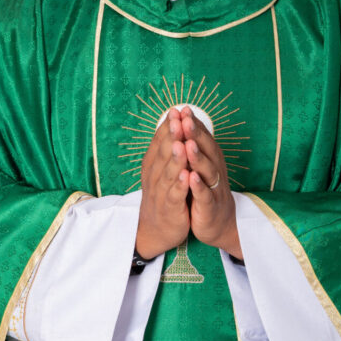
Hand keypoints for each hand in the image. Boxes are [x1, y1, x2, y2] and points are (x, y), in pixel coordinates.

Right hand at [136, 108, 190, 258]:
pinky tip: (187, 176)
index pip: (159, 142)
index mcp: (153, 165)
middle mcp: (154, 176)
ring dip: (175, 158)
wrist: (156, 230)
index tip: (176, 110)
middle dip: (171, 135)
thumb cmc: (163, 195)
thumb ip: (167, 149)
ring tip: (181, 143)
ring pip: (168, 173)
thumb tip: (173, 123)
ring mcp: (161, 193)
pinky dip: (180, 185)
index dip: (167, 126)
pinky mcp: (170, 209)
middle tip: (177, 118)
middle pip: (163, 153)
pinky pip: (175, 195)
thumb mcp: (163, 170)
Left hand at [180, 107, 242, 258]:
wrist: (220, 223)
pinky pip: (205, 195)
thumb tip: (185, 119)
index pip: (203, 138)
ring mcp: (214, 188)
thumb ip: (194, 145)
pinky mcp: (210, 207)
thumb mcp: (201, 166)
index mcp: (211, 159)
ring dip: (197, 157)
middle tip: (185, 119)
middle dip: (195, 134)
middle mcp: (215, 170)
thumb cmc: (206, 190)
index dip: (193, 124)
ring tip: (187, 144)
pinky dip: (198, 186)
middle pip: (206, 149)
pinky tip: (191, 177)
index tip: (183, 109)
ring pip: (207, 170)